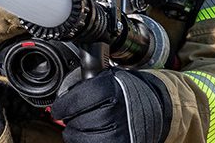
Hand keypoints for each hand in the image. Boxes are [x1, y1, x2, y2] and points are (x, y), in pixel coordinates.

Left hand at [51, 69, 165, 142]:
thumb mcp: (109, 78)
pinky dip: (87, 142)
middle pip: (75, 122)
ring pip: (79, 139)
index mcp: (110, 90)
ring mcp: (117, 134)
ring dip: (76, 134)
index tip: (58, 109)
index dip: (62, 106)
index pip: (75, 101)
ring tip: (83, 127)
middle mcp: (114, 113)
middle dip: (70, 121)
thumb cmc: (129, 92)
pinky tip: (92, 136)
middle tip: (73, 117)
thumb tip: (63, 96)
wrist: (157, 107)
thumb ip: (87, 85)